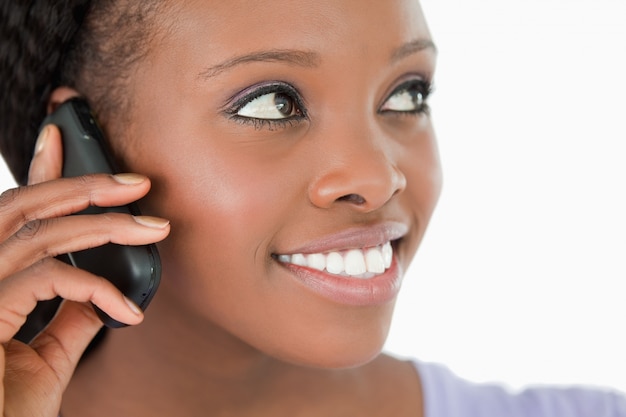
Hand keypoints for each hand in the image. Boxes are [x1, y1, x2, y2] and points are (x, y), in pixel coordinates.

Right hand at [0, 125, 169, 415]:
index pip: (14, 213)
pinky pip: (48, 277)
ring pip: (41, 233)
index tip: (61, 135)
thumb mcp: (47, 356)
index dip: (39, 170)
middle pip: (24, 207)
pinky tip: (128, 313)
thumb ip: (71, 317)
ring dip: (105, 226)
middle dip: (83, 185)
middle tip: (137, 182)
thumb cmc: (8, 408)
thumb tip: (102, 291)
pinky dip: (96, 288)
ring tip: (153, 229)